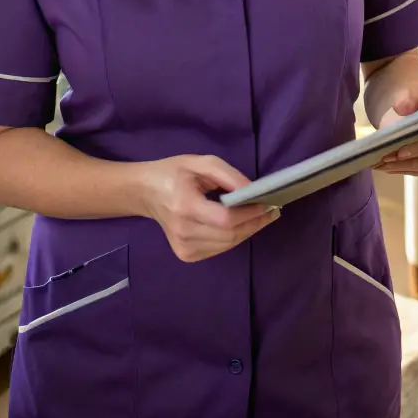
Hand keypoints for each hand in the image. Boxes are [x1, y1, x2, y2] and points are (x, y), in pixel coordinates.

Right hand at [137, 154, 278, 262]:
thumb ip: (228, 175)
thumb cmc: (173, 172)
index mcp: (185, 206)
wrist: (145, 192)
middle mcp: (183, 232)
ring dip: (247, 231)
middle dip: (254, 223)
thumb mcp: (201, 162)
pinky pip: (219, 249)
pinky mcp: (185, 255)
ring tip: (261, 216)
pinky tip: (241, 224)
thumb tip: (252, 190)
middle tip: (272, 211)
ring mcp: (183, 248)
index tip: (269, 204)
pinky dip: (233, 237)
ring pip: (227, 245)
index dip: (250, 214)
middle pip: (229, 235)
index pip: (225, 219)